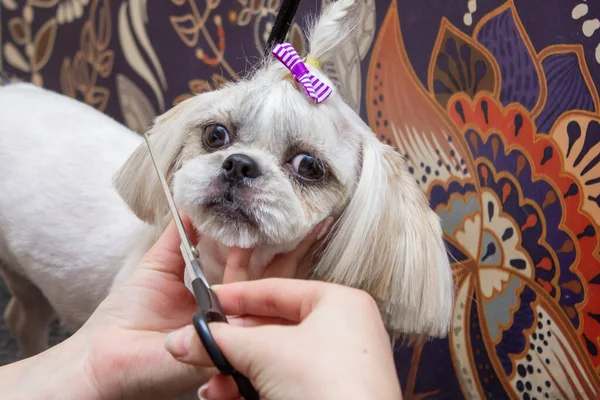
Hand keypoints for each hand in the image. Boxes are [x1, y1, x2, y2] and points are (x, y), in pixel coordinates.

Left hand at [76, 216, 325, 398]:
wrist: (106, 357)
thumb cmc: (126, 317)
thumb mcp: (157, 267)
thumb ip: (177, 239)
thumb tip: (189, 204)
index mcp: (218, 295)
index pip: (251, 265)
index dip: (268, 241)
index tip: (285, 213)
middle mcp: (231, 312)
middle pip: (268, 277)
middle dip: (292, 249)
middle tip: (313, 220)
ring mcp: (232, 329)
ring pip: (266, 294)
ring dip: (286, 259)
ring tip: (304, 227)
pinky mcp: (226, 345)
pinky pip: (251, 317)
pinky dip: (265, 289)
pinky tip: (278, 260)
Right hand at [164, 279, 401, 399]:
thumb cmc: (330, 387)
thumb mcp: (264, 352)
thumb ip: (219, 341)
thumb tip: (182, 339)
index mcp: (339, 304)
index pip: (276, 290)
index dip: (236, 296)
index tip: (205, 303)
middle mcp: (342, 332)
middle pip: (271, 328)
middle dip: (231, 344)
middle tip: (200, 348)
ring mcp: (338, 367)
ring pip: (274, 360)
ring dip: (237, 373)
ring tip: (213, 386)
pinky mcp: (328, 395)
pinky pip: (284, 383)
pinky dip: (253, 389)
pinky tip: (228, 397)